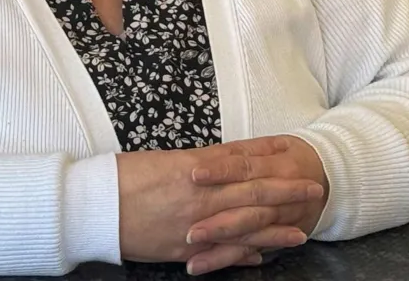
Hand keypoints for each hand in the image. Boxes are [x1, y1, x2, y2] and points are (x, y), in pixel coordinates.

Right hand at [116, 136, 323, 268]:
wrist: (94, 206)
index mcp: (195, 169)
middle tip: (314, 188)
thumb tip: (219, 164)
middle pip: (254, 192)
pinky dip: (243, 256)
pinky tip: (261, 258)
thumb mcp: (161, 161)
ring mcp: (196, 225)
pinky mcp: (185, 249)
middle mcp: (202, 197)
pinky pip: (222, 254)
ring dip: (275, 230)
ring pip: (245, 227)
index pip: (242, 160)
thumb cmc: (122, 178)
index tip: (292, 151)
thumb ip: (194, 164)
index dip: (269, 156)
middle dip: (286, 191)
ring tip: (301, 232)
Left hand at [182, 136, 328, 274]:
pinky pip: (252, 250)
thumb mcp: (276, 145)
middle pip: (248, 209)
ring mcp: (281, 221)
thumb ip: (245, 151)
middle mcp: (281, 198)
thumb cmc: (295, 157)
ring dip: (222, 249)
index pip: (245, 167)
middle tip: (191, 232)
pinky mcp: (277, 237)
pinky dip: (231, 259)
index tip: (194, 174)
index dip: (221, 171)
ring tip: (194, 260)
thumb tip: (208, 156)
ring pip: (250, 236)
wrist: (333, 179)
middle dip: (220, 224)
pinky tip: (207, 265)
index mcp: (279, 167)